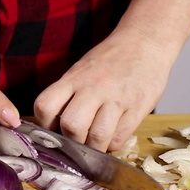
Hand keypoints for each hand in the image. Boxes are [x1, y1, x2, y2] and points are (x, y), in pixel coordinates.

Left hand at [34, 0, 189, 151]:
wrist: (145, 42)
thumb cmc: (109, 60)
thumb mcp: (80, 71)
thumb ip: (66, 95)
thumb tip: (52, 127)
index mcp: (73, 78)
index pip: (45, 106)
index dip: (44, 124)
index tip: (52, 130)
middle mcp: (93, 88)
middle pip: (71, 126)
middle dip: (71, 141)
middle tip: (76, 141)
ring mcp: (117, 99)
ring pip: (97, 137)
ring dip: (93, 148)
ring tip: (94, 144)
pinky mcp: (138, 108)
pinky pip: (119, 139)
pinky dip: (112, 145)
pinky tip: (111, 137)